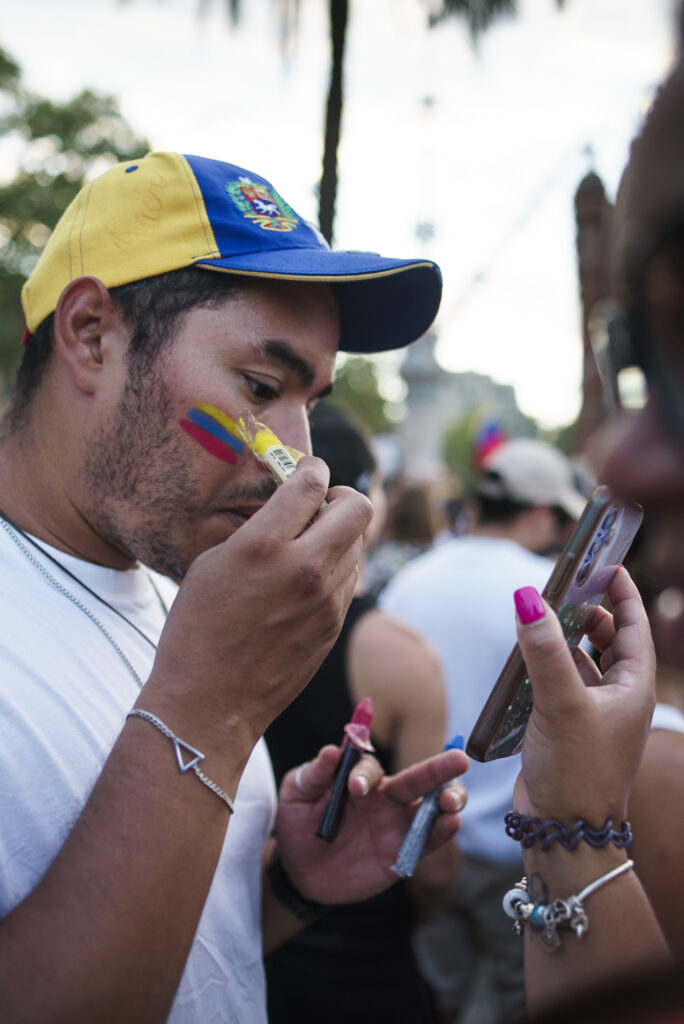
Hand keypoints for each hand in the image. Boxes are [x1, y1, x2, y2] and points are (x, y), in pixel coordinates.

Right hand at [146, 460, 372, 745]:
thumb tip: (285, 509)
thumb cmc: (196, 630)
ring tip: (309, 545)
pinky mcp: (332, 626)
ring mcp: (325, 600)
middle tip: (319, 507)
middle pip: (358, 508)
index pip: (311, 484)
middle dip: (342, 497)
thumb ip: (255, 531)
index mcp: (263, 546)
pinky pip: (349, 578)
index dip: (312, 469)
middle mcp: (303, 569)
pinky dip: (337, 568)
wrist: (209, 702)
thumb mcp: (211, 564)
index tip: (307, 472)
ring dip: (340, 534)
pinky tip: (308, 579)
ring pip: (359, 543)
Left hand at [274, 745, 467, 904]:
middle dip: (439, 768)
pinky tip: (453, 822)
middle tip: (458, 760)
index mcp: (360, 780)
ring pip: (433, 806)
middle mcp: (385, 798)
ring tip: (453, 799)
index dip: (364, 775)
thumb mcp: (296, 796)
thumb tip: (331, 751)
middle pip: (417, 778)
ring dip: (450, 797)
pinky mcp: (403, 854)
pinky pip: (428, 841)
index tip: (354, 789)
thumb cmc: (298, 826)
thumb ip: (314, 775)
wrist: (301, 874)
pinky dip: (442, 831)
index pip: (370, 770)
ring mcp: (397, 825)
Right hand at [515, 567, 655, 822]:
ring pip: (582, 661)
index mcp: (633, 687)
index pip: (632, 626)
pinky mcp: (568, 727)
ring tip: (539, 619)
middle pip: (608, 639)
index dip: (621, 592)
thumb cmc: (577, 771)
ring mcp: (594, 713)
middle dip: (587, 612)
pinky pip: (560, 684)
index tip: (603, 563)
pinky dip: (545, 667)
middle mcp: (618, 697)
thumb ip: (544, 650)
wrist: (564, 832)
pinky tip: (524, 661)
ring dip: (562, 639)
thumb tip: (528, 598)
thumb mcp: (561, 703)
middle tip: (561, 588)